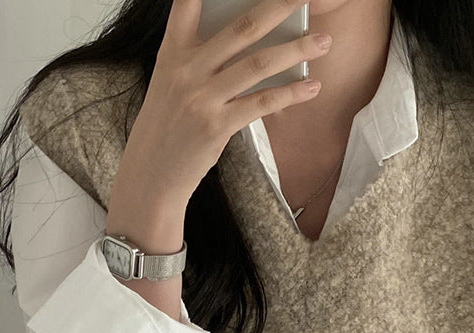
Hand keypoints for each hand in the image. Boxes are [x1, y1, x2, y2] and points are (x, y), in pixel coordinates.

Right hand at [120, 0, 332, 205]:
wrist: (150, 174)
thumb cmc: (165, 129)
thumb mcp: (170, 85)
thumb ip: (198, 61)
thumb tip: (245, 45)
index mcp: (172, 53)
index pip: (187, 3)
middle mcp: (186, 71)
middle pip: (242, 28)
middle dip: (280, 6)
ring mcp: (201, 99)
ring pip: (258, 64)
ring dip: (297, 50)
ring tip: (323, 42)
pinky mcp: (216, 127)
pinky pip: (261, 103)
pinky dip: (290, 93)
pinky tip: (311, 87)